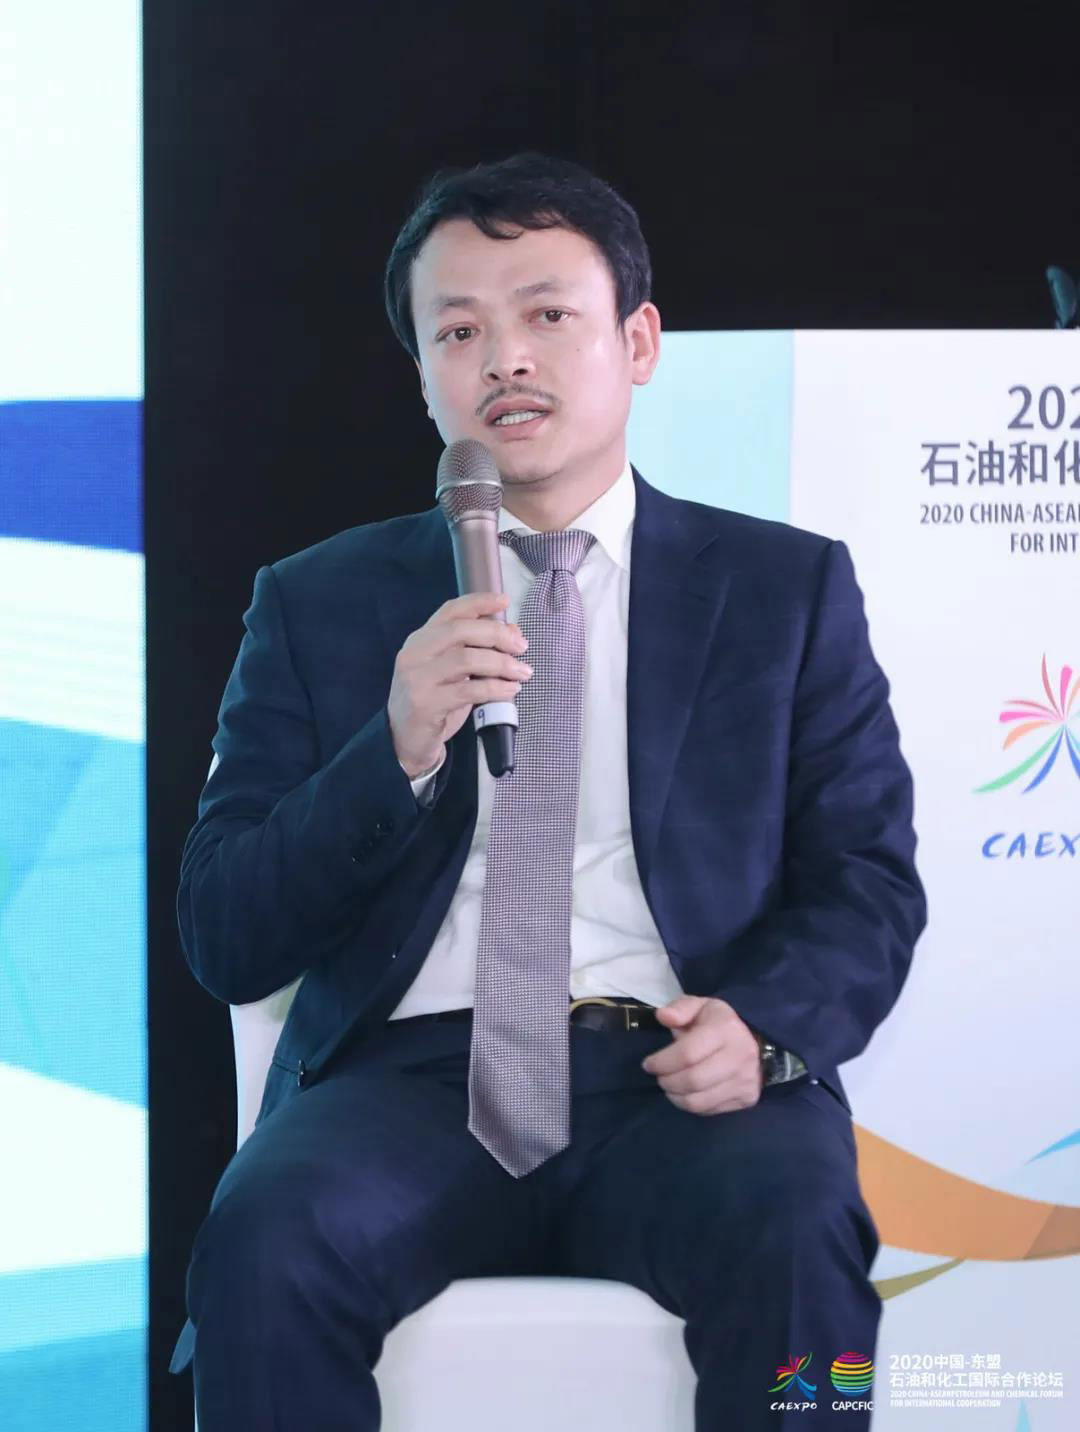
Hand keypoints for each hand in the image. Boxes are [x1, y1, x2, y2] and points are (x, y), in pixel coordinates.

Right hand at [387, 591, 533, 777]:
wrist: (404, 740)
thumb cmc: (433, 700)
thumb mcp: (453, 671)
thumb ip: (477, 648)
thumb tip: (513, 630)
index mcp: (421, 639)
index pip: (450, 611)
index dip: (479, 602)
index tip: (504, 601)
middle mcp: (415, 654)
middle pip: (461, 631)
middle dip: (497, 635)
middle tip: (522, 646)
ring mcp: (417, 679)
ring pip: (466, 659)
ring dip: (502, 664)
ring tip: (523, 672)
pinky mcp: (426, 705)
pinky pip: (469, 691)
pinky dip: (496, 688)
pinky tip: (511, 690)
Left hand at [640, 996, 762, 1113]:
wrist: (757, 1041)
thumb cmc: (719, 1023)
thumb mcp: (700, 1006)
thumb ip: (679, 1009)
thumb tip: (662, 1017)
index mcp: (726, 1029)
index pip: (687, 1053)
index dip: (662, 1062)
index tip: (648, 1064)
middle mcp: (740, 1056)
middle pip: (693, 1080)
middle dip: (667, 1081)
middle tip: (659, 1077)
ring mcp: (746, 1080)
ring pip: (699, 1101)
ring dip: (676, 1097)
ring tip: (670, 1086)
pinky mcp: (747, 1099)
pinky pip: (709, 1110)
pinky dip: (691, 1105)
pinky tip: (686, 1093)